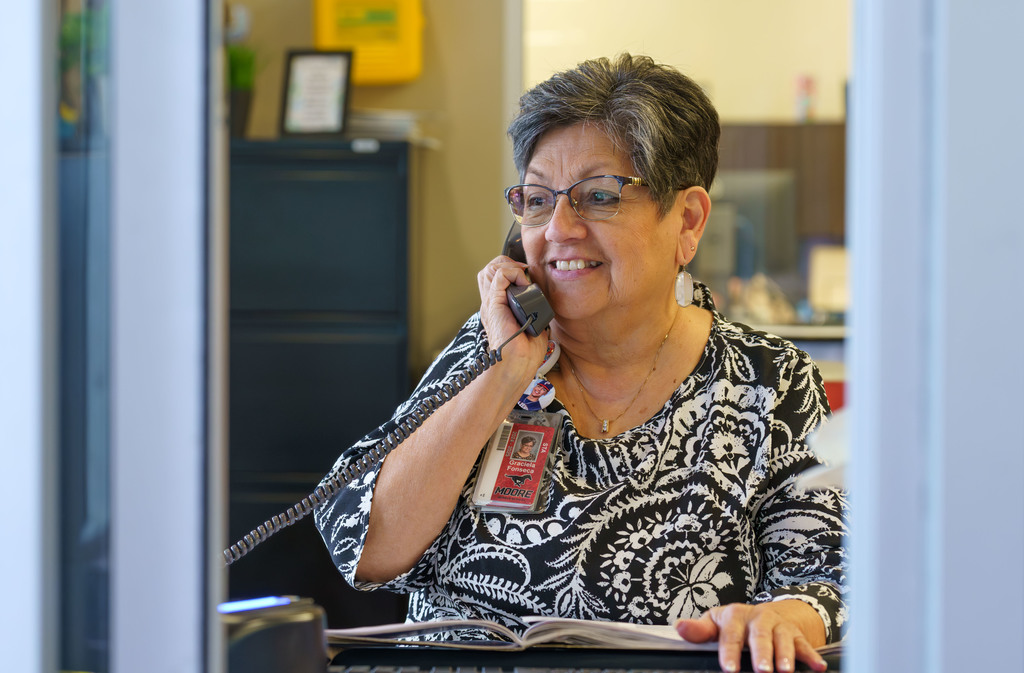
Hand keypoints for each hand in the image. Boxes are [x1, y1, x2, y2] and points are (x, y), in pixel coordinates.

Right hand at [476, 255, 547, 363]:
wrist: (517, 365)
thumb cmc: (525, 354)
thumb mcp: (532, 326)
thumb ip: (534, 313)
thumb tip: (543, 304)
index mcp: (498, 308)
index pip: (495, 278)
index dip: (510, 270)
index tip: (527, 278)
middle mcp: (492, 303)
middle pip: (490, 269)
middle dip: (508, 264)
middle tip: (524, 274)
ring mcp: (491, 302)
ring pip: (491, 268)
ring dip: (510, 267)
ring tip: (523, 279)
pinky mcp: (494, 303)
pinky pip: (500, 274)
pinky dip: (513, 272)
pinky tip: (524, 284)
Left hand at [674, 599, 827, 672]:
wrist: (766, 613)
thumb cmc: (734, 624)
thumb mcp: (715, 624)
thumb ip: (699, 630)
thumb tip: (679, 628)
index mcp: (734, 616)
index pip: (730, 635)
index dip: (729, 652)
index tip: (728, 669)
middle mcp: (758, 619)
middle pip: (760, 637)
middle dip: (762, 654)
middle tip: (762, 671)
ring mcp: (779, 626)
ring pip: (783, 640)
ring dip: (786, 656)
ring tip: (785, 671)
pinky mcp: (795, 634)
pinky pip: (805, 645)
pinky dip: (812, 656)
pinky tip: (818, 668)